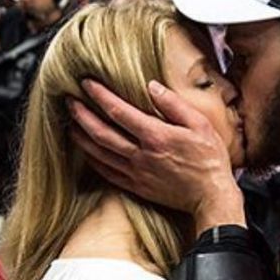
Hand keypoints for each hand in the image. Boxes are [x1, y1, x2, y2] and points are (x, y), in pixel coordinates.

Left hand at [69, 78, 243, 231]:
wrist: (211, 197)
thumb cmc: (210, 160)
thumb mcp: (200, 125)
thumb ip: (174, 105)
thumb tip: (152, 87)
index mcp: (156, 136)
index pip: (119, 111)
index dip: (99, 95)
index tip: (86, 83)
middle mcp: (141, 155)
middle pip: (102, 132)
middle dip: (82, 114)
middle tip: (69, 101)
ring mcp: (136, 173)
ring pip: (100, 153)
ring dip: (82, 136)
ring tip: (70, 123)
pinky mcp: (137, 187)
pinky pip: (107, 173)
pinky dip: (93, 160)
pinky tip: (86, 151)